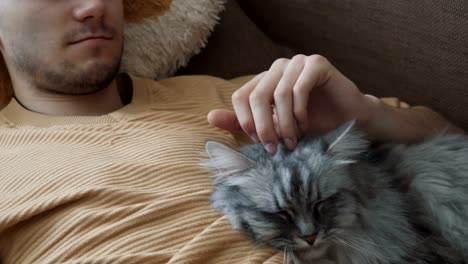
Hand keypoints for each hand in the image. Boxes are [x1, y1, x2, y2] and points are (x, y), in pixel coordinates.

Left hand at [208, 54, 372, 153]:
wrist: (348, 123)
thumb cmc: (311, 126)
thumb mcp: (273, 128)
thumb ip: (243, 122)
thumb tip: (209, 116)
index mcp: (264, 81)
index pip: (240, 98)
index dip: (247, 123)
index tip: (261, 144)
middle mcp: (277, 68)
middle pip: (256, 96)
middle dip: (264, 128)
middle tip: (275, 149)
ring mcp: (297, 63)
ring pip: (278, 94)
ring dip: (284, 124)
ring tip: (293, 141)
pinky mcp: (317, 64)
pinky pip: (299, 87)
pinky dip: (299, 112)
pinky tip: (305, 125)